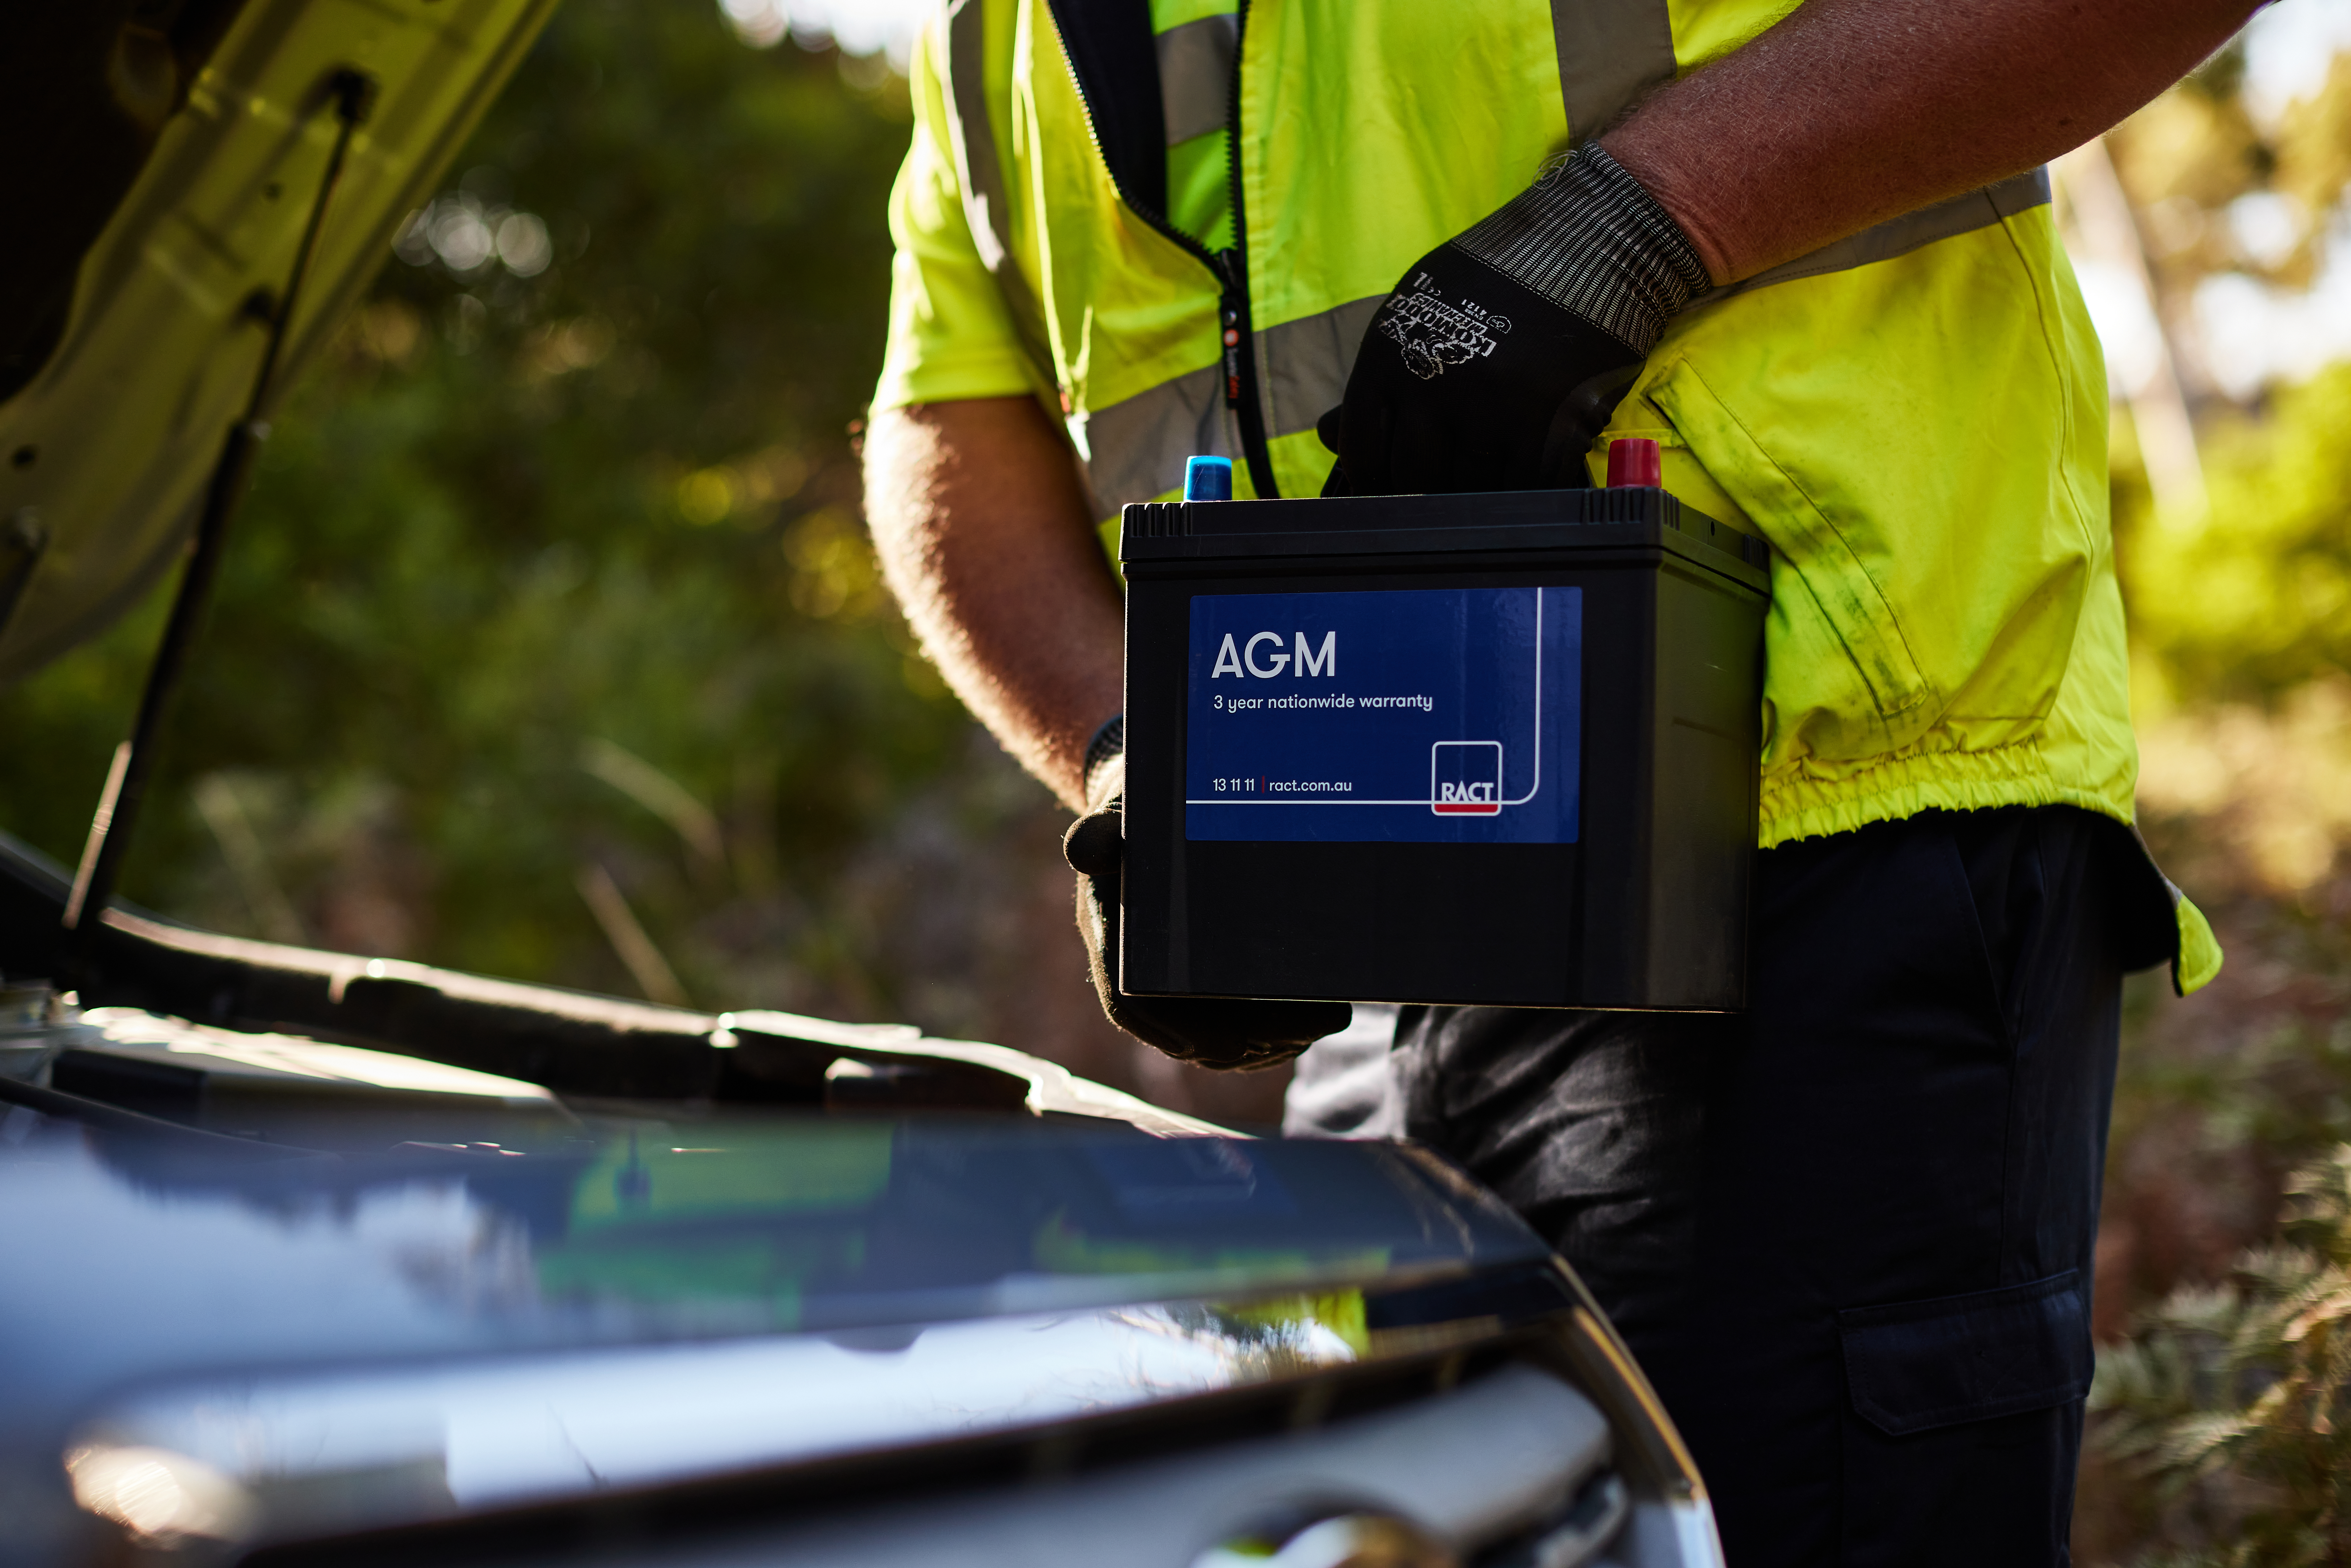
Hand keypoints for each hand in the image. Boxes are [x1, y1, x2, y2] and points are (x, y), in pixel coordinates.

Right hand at [1065, 754, 1351, 1071]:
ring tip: (1316, 1026)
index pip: (1129, 1003)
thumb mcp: (1118, 816)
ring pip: (1213, 1040)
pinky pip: (1231, 1031)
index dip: (1171, 1031)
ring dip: (1264, 1044)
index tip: (1220, 1046)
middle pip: (1185, 1032)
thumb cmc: (1136, 814)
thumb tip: (1082, 847)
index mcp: (1110, 937)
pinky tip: (1311, 1026)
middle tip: (1299, 1031)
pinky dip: (1269, 1038)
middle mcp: (1137, 971)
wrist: (1146, 815)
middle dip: (1242, 1041)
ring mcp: (1169, 985)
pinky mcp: (1199, 988)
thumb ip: (1100, 834)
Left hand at [1324, 145, 1708, 497]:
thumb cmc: (1495, 282)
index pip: (1362, 449)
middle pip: (1412, 480)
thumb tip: (1328, 439)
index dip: (1373, 479)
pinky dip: (1527, 487)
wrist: (1587, 245)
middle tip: (1449, 483)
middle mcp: (1432, 384)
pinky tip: (1533, 463)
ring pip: (1469, 491)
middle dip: (1427, 490)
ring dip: (1480, 490)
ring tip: (1497, 462)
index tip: (1390, 489)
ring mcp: (1490, 410)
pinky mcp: (1546, 428)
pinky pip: (1524, 488)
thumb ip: (1377, 382)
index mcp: (1390, 355)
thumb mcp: (1418, 314)